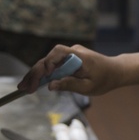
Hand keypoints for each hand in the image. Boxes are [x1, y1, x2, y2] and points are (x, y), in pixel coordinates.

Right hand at [18, 44, 138, 95]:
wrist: (114, 72)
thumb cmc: (104, 79)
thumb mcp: (88, 87)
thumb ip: (70, 84)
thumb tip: (51, 85)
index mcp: (78, 55)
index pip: (57, 53)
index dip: (48, 63)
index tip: (43, 76)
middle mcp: (71, 52)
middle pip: (48, 59)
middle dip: (35, 72)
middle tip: (24, 87)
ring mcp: (68, 56)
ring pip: (47, 63)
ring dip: (35, 74)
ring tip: (24, 87)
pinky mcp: (67, 61)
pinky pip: (52, 66)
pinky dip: (43, 75)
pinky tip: (33, 83)